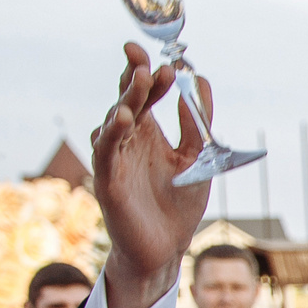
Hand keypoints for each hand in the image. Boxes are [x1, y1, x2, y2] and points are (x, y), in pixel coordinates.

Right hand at [90, 44, 212, 307]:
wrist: (167, 248)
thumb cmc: (178, 205)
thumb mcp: (197, 158)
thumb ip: (198, 123)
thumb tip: (201, 81)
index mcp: (147, 133)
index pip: (143, 94)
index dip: (147, 73)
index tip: (163, 59)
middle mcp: (127, 141)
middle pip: (126, 100)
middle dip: (135, 78)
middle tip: (147, 61)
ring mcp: (114, 159)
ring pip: (113, 121)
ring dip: (127, 99)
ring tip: (142, 81)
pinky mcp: (107, 180)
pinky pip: (106, 152)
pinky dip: (113, 133)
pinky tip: (125, 117)